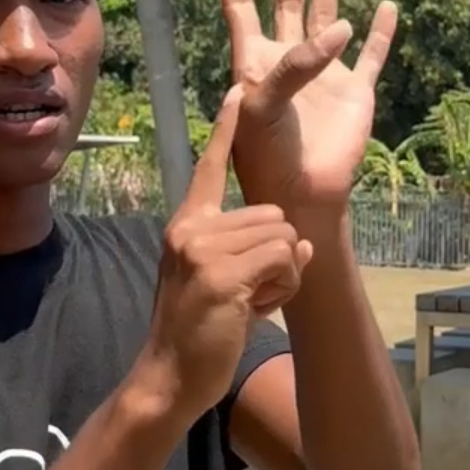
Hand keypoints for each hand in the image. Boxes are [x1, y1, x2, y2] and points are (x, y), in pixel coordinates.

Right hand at [139, 89, 315, 417]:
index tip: (238, 91)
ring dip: (283, 275)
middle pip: (273, 213)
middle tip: (251, 294)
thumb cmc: (198, 334)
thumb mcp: (224, 283)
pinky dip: (283, 287)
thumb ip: (254, 255)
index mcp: (187, 224)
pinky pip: (282, 259)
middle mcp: (191, 228)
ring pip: (282, 236)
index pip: (211, 167)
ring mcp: (203, 249)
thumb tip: (300, 243)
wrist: (169, 377)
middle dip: (278, 256)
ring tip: (250, 303)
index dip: (226, 130)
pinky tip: (254, 311)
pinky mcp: (221, 274)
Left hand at [215, 0, 397, 211]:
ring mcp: (323, 74)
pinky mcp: (354, 92)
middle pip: (287, 0)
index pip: (240, 3)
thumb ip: (295, 65)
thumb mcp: (265, 105)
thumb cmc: (268, 155)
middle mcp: (289, 61)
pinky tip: (386, 7)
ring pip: (326, 16)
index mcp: (255, 60)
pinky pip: (371, 54)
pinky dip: (380, 31)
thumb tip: (338, 26)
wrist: (302, 195)